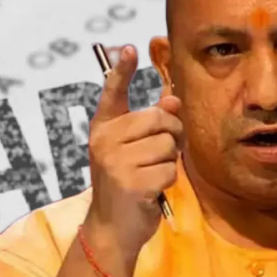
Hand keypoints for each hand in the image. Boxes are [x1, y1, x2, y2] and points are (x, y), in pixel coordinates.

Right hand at [84, 44, 182, 261]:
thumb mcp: (135, 151)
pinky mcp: (130, 182)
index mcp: (103, 129)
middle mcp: (104, 141)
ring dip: (168, 163)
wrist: (112, 228)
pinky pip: (169, 170)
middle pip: (159, 119)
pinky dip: (167, 182)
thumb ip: (151, 125)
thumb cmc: (127, 184)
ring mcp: (115, 161)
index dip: (122, 70)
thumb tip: (172, 100)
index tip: (129, 48)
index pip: (113, 93)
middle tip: (161, 154)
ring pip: (167, 145)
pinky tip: (150, 191)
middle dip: (172, 135)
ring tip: (150, 175)